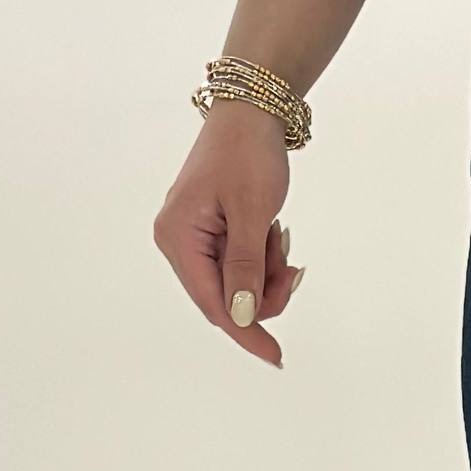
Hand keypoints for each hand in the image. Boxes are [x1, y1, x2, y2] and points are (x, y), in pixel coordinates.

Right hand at [152, 102, 303, 368]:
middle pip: (225, 299)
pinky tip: (273, 231)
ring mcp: (193, 237)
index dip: (247, 333)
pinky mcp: (211, 232)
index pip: (213, 304)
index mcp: (177, 237)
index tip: (276, 357)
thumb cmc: (247, 154)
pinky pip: (240, 264)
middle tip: (293, 269)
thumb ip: (245, 268)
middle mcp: (178, 241)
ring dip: (267, 272)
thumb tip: (243, 316)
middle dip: (263, 293)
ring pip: (237, 284)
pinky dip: (263, 258)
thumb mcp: (251, 214)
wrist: (251, 113)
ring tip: (279, 235)